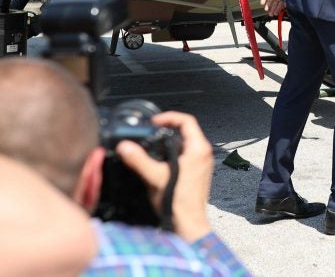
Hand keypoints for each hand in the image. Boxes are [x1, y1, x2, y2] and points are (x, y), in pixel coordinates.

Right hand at [116, 111, 213, 242]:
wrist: (188, 223)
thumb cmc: (179, 202)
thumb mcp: (155, 177)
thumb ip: (138, 160)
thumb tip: (125, 146)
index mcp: (198, 149)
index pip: (186, 121)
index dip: (169, 117)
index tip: (154, 121)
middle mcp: (203, 154)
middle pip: (186, 131)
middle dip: (167, 129)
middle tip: (151, 130)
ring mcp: (202, 164)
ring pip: (185, 144)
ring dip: (169, 142)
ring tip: (152, 144)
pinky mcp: (197, 173)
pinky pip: (185, 155)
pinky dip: (172, 154)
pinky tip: (159, 161)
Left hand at [261, 0, 285, 15]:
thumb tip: (287, 5)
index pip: (280, 5)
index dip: (278, 10)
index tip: (276, 14)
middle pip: (274, 5)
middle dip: (272, 10)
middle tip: (271, 14)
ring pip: (269, 2)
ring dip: (268, 6)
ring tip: (266, 9)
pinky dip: (263, 0)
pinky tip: (262, 3)